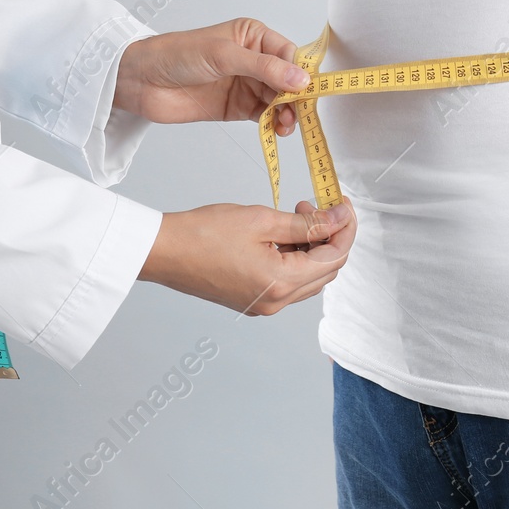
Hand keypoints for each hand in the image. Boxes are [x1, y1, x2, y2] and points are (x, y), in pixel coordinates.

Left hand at [114, 20, 308, 133]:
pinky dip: (273, 124)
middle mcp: (253, 59)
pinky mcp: (237, 107)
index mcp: (253, 36)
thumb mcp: (223, 55)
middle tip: (298, 114)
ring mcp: (246, 84)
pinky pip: (264, 115)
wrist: (139, 81)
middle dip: (295, 97)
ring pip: (279, 100)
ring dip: (286, 113)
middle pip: (288, 80)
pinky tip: (276, 130)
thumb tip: (301, 80)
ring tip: (285, 125)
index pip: (288, 54)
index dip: (300, 72)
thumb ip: (264, 68)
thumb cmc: (176, 54)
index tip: (308, 91)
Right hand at [139, 199, 357, 315]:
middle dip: (331, 236)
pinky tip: (284, 232)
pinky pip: (289, 280)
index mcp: (281, 283)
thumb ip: (306, 222)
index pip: (334, 258)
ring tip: (298, 213)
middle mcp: (276, 302)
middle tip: (321, 205)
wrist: (163, 251)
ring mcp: (264, 304)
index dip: (345, 228)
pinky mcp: (253, 300)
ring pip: (309, 276)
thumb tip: (339, 218)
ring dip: (312, 245)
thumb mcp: (262, 220)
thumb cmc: (203, 234)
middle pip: (326, 270)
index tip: (343, 204)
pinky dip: (295, 255)